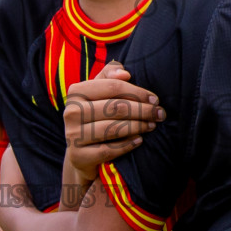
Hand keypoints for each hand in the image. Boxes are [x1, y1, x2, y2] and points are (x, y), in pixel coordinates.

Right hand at [62, 61, 164, 187]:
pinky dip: (127, 145)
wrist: (80, 152)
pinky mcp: (78, 156)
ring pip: (113, 129)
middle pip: (115, 108)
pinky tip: (140, 140)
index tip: (155, 100)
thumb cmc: (96, 115)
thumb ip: (110, 75)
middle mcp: (70, 112)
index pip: (113, 87)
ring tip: (152, 126)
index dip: (138, 92)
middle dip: (142, 111)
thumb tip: (125, 74)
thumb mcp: (99, 92)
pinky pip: (108, 150)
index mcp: (76, 92)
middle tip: (160, 114)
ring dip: (138, 127)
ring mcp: (72, 135)